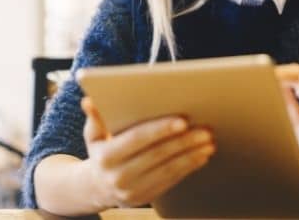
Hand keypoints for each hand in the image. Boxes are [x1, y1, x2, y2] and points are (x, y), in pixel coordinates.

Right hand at [79, 96, 215, 208]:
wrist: (98, 187)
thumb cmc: (101, 151)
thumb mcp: (93, 135)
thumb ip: (95, 117)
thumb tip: (89, 101)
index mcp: (106, 157)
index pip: (137, 139)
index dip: (160, 129)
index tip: (183, 120)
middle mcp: (119, 176)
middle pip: (158, 155)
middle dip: (184, 141)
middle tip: (205, 129)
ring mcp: (134, 191)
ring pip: (169, 169)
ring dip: (192, 154)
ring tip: (209, 141)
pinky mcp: (148, 198)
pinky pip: (172, 180)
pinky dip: (189, 167)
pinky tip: (202, 155)